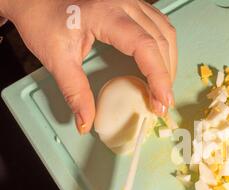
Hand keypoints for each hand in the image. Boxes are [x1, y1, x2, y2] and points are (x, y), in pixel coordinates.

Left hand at [0, 0, 176, 132]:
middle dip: (165, 75)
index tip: (162, 101)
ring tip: (163, 87)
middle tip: (161, 103)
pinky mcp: (133, 4)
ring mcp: (131, 1)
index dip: (158, 75)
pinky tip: (161, 64)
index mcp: (106, 13)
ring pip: (165, 31)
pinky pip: (160, 24)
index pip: (144, 45)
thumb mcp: (56, 58)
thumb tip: (86, 123)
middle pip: (160, 40)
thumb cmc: (43, 20)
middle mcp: (124, 3)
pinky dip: (165, 48)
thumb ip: (75, 92)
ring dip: (169, 61)